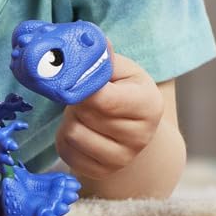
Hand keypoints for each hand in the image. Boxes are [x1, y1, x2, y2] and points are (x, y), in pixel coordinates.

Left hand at [55, 47, 162, 180]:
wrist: (136, 128)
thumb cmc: (128, 91)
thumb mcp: (125, 70)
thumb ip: (106, 59)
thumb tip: (90, 42)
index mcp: (149, 105)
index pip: (106, 99)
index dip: (83, 87)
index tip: (72, 77)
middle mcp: (140, 137)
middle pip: (87, 115)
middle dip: (78, 100)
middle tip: (82, 92)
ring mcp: (121, 160)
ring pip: (73, 134)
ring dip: (71, 118)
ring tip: (83, 111)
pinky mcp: (101, 173)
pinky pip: (66, 154)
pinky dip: (66, 138)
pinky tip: (80, 127)